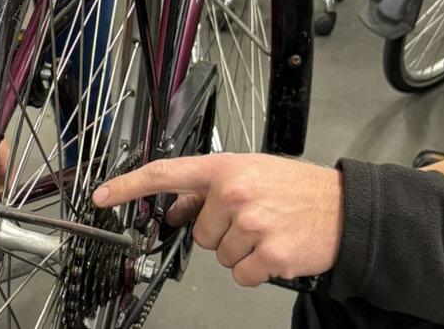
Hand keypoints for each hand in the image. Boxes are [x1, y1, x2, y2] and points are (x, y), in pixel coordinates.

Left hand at [93, 153, 342, 287]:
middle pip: (199, 232)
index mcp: (224, 168)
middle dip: (220, 232)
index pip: (164, 173)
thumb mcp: (250, 173)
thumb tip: (175, 210)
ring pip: (219, 255)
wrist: (342, 209)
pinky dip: (256, 270)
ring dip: (241, 251)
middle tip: (251, 220)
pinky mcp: (267, 255)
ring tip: (268, 231)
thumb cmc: (296, 190)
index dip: (127, 186)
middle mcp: (233, 193)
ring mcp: (250, 224)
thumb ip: (209, 189)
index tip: (101, 196)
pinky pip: (241, 274)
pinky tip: (275, 251)